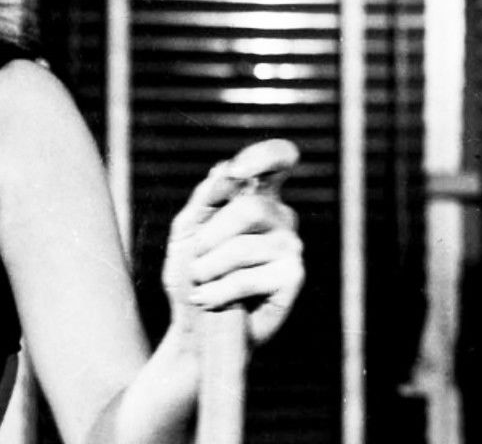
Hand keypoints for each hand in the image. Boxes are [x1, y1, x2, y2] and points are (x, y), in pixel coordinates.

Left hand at [161, 142, 304, 346]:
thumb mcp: (187, 230)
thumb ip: (206, 198)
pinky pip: (249, 277)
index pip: (279, 159)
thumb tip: (224, 171)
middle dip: (211, 235)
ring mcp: (291, 246)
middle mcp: (280, 216)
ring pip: (244, 247)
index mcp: (257, 196)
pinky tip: (207, 298)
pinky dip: (219, 290)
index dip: (264, 157)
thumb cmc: (192, 272)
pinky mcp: (293, 277)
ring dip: (209, 267)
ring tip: (200, 281)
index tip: (237, 173)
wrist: (196, 324)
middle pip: (250, 207)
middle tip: (196, 258)